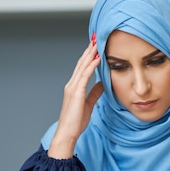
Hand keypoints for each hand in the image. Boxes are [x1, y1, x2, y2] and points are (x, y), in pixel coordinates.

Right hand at [48, 39, 103, 158]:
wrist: (67, 133)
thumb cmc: (76, 122)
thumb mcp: (89, 105)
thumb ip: (94, 93)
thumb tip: (102, 84)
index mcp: (74, 87)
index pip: (82, 68)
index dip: (89, 56)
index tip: (95, 46)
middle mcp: (71, 85)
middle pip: (81, 63)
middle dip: (89, 50)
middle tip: (96, 37)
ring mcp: (72, 88)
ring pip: (82, 66)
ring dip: (90, 53)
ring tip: (97, 42)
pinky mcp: (76, 93)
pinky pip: (85, 76)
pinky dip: (91, 65)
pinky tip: (97, 58)